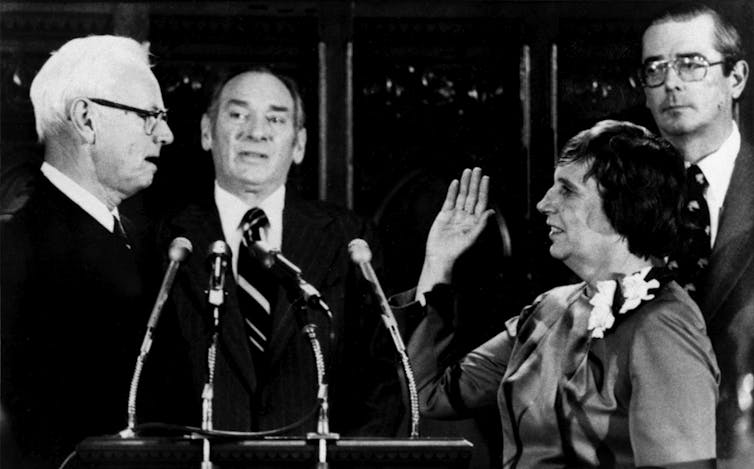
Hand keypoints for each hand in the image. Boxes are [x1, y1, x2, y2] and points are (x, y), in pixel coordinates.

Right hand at [416, 168, 493, 297]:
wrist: (439, 256)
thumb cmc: (457, 251)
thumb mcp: (472, 238)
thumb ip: (482, 224)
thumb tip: (492, 211)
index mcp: (475, 221)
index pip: (481, 202)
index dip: (484, 190)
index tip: (486, 178)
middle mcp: (466, 216)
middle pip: (472, 196)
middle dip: (474, 183)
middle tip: (477, 169)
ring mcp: (455, 214)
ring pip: (461, 196)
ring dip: (464, 184)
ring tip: (467, 171)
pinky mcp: (444, 215)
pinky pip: (450, 200)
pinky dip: (452, 192)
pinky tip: (455, 183)